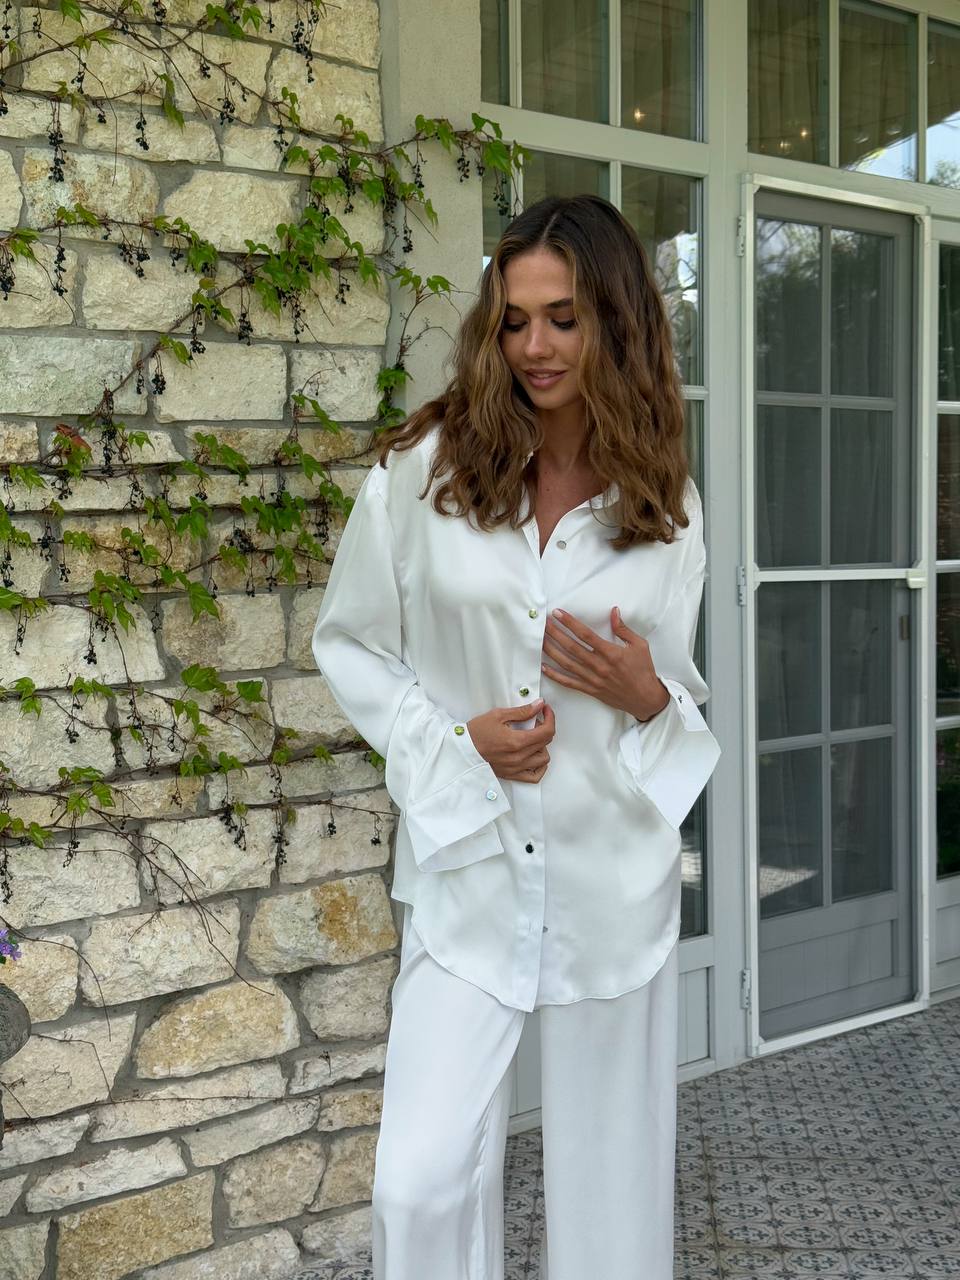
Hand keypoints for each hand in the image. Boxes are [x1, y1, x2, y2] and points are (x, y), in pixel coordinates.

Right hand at [467, 699, 555, 782]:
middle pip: (546, 742)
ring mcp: (516, 768)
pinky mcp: (511, 775)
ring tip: (531, 738)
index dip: (550, 717)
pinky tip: (534, 756)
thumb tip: (539, 705)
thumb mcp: (498, 715)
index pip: (547, 731)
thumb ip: (522, 711)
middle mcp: (519, 757)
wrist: (461, 749)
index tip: (545, 710)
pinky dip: (539, 766)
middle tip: (534, 720)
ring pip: (544, 759)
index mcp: (516, 741)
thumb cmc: (476, 732)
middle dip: (545, 727)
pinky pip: (534, 776)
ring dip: (542, 746)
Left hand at [542, 607, 669, 721]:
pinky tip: (544, 667)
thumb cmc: (644, 670)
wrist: (645, 698)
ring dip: (551, 651)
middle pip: (572, 647)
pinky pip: (569, 682)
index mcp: (611, 653)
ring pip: (567, 664)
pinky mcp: (591, 690)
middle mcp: (600, 666)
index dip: (570, 623)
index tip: (558, 614)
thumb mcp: (639, 645)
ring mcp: (593, 679)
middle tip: (543, 623)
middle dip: (556, 634)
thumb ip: (624, 629)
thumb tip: (614, 611)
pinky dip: (555, 675)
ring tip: (540, 640)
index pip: (585, 635)